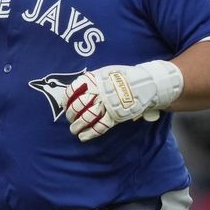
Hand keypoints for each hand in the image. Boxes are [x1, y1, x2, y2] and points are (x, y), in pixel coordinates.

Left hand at [61, 60, 183, 141]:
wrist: (146, 83)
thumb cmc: (125, 77)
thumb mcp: (107, 72)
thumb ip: (93, 79)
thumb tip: (77, 89)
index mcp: (96, 80)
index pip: (74, 89)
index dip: (67, 98)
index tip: (63, 103)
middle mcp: (100, 92)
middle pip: (79, 105)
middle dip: (71, 113)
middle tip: (69, 118)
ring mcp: (108, 105)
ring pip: (87, 117)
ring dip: (77, 125)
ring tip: (73, 129)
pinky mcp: (116, 116)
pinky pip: (100, 127)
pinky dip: (90, 133)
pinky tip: (83, 137)